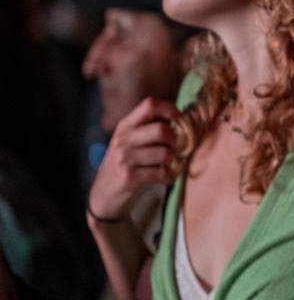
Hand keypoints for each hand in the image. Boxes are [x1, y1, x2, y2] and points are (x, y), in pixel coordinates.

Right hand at [87, 97, 178, 225]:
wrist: (103, 195)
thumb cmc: (126, 164)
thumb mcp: (130, 141)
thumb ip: (150, 127)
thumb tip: (184, 117)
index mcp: (125, 126)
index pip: (150, 105)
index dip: (170, 109)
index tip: (180, 120)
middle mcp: (123, 140)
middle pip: (161, 130)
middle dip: (175, 140)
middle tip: (175, 148)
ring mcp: (124, 159)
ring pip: (165, 153)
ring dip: (172, 160)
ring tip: (166, 164)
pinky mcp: (129, 178)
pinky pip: (162, 173)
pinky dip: (169, 176)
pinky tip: (163, 177)